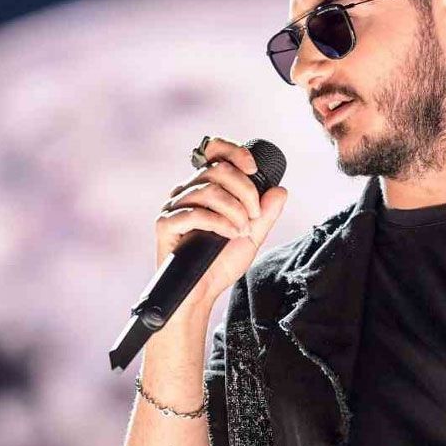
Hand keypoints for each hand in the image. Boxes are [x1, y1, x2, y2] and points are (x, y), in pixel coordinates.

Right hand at [154, 136, 287, 309]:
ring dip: (235, 210)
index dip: (234, 151)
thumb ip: (265, 213)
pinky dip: (219, 222)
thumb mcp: (252, 236)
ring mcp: (173, 207)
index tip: (254, 168)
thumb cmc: (221, 264)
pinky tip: (230, 234)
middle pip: (218, 169)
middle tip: (254, 215)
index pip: (214, 151)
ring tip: (242, 230)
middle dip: (245, 191)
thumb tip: (280, 189)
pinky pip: (194, 212)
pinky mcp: (165, 224)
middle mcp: (187, 191)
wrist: (202, 294)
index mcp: (205, 187)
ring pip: (208, 190)